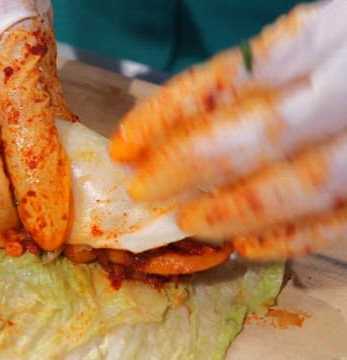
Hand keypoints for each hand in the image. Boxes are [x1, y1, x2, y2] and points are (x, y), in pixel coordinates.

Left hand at [110, 1, 346, 259]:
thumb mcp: (325, 32)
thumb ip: (273, 70)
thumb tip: (185, 127)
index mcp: (328, 32)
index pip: (228, 79)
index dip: (168, 115)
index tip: (125, 144)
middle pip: (258, 133)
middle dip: (190, 168)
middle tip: (144, 191)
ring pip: (302, 183)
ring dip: (235, 210)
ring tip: (189, 224)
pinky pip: (343, 214)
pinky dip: (294, 236)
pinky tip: (250, 246)